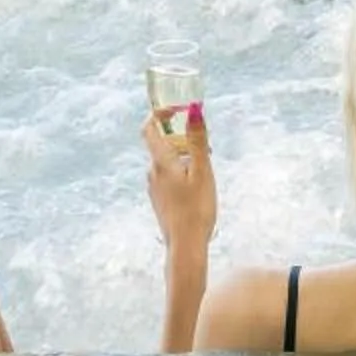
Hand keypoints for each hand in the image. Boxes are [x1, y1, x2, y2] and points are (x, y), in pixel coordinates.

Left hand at [140, 106, 215, 248]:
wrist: (185, 246)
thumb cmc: (196, 209)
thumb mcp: (202, 171)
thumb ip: (198, 140)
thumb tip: (194, 110)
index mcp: (160, 162)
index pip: (150, 128)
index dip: (160, 114)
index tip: (178, 110)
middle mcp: (152, 172)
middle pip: (163, 145)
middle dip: (184, 140)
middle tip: (206, 148)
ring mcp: (154, 187)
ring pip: (168, 162)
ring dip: (185, 158)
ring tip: (205, 171)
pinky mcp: (159, 200)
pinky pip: (168, 177)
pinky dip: (182, 173)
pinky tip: (197, 189)